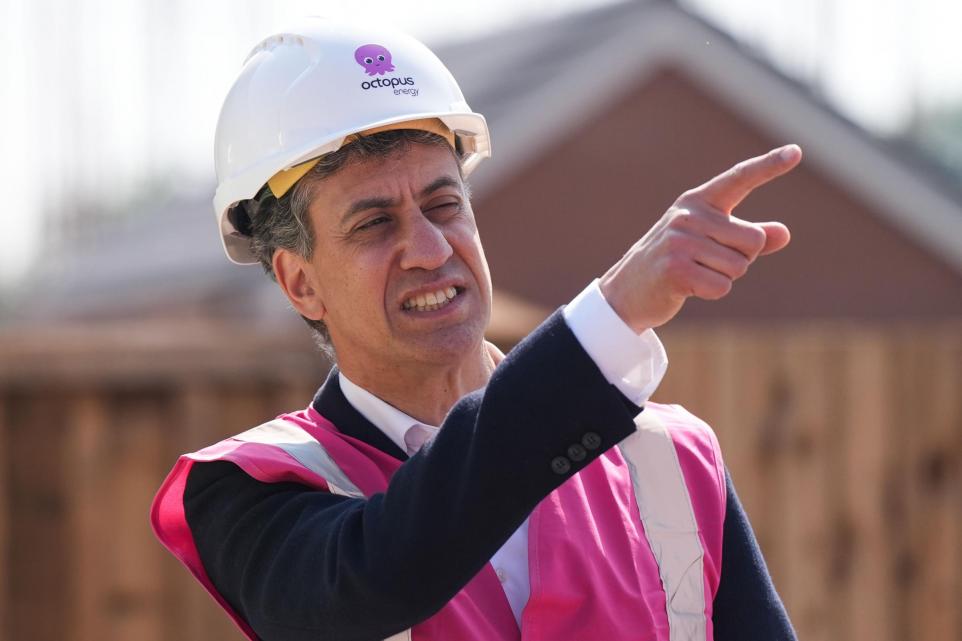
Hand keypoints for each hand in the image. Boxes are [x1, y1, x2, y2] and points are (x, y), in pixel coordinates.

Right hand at [599, 145, 801, 331]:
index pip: (739, 179)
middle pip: (753, 240)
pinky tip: (689, 287)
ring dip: (725, 278)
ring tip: (696, 273)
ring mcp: (679, 241)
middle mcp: (688, 216)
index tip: (796, 152)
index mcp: (698, 202)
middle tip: (707, 262)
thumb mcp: (710, 243)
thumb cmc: (676, 263)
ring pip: (739, 266)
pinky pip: (722, 286)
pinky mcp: (676, 269)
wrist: (628, 290)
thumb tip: (784, 233)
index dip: (768, 166)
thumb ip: (747, 238)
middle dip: (742, 259)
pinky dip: (712, 292)